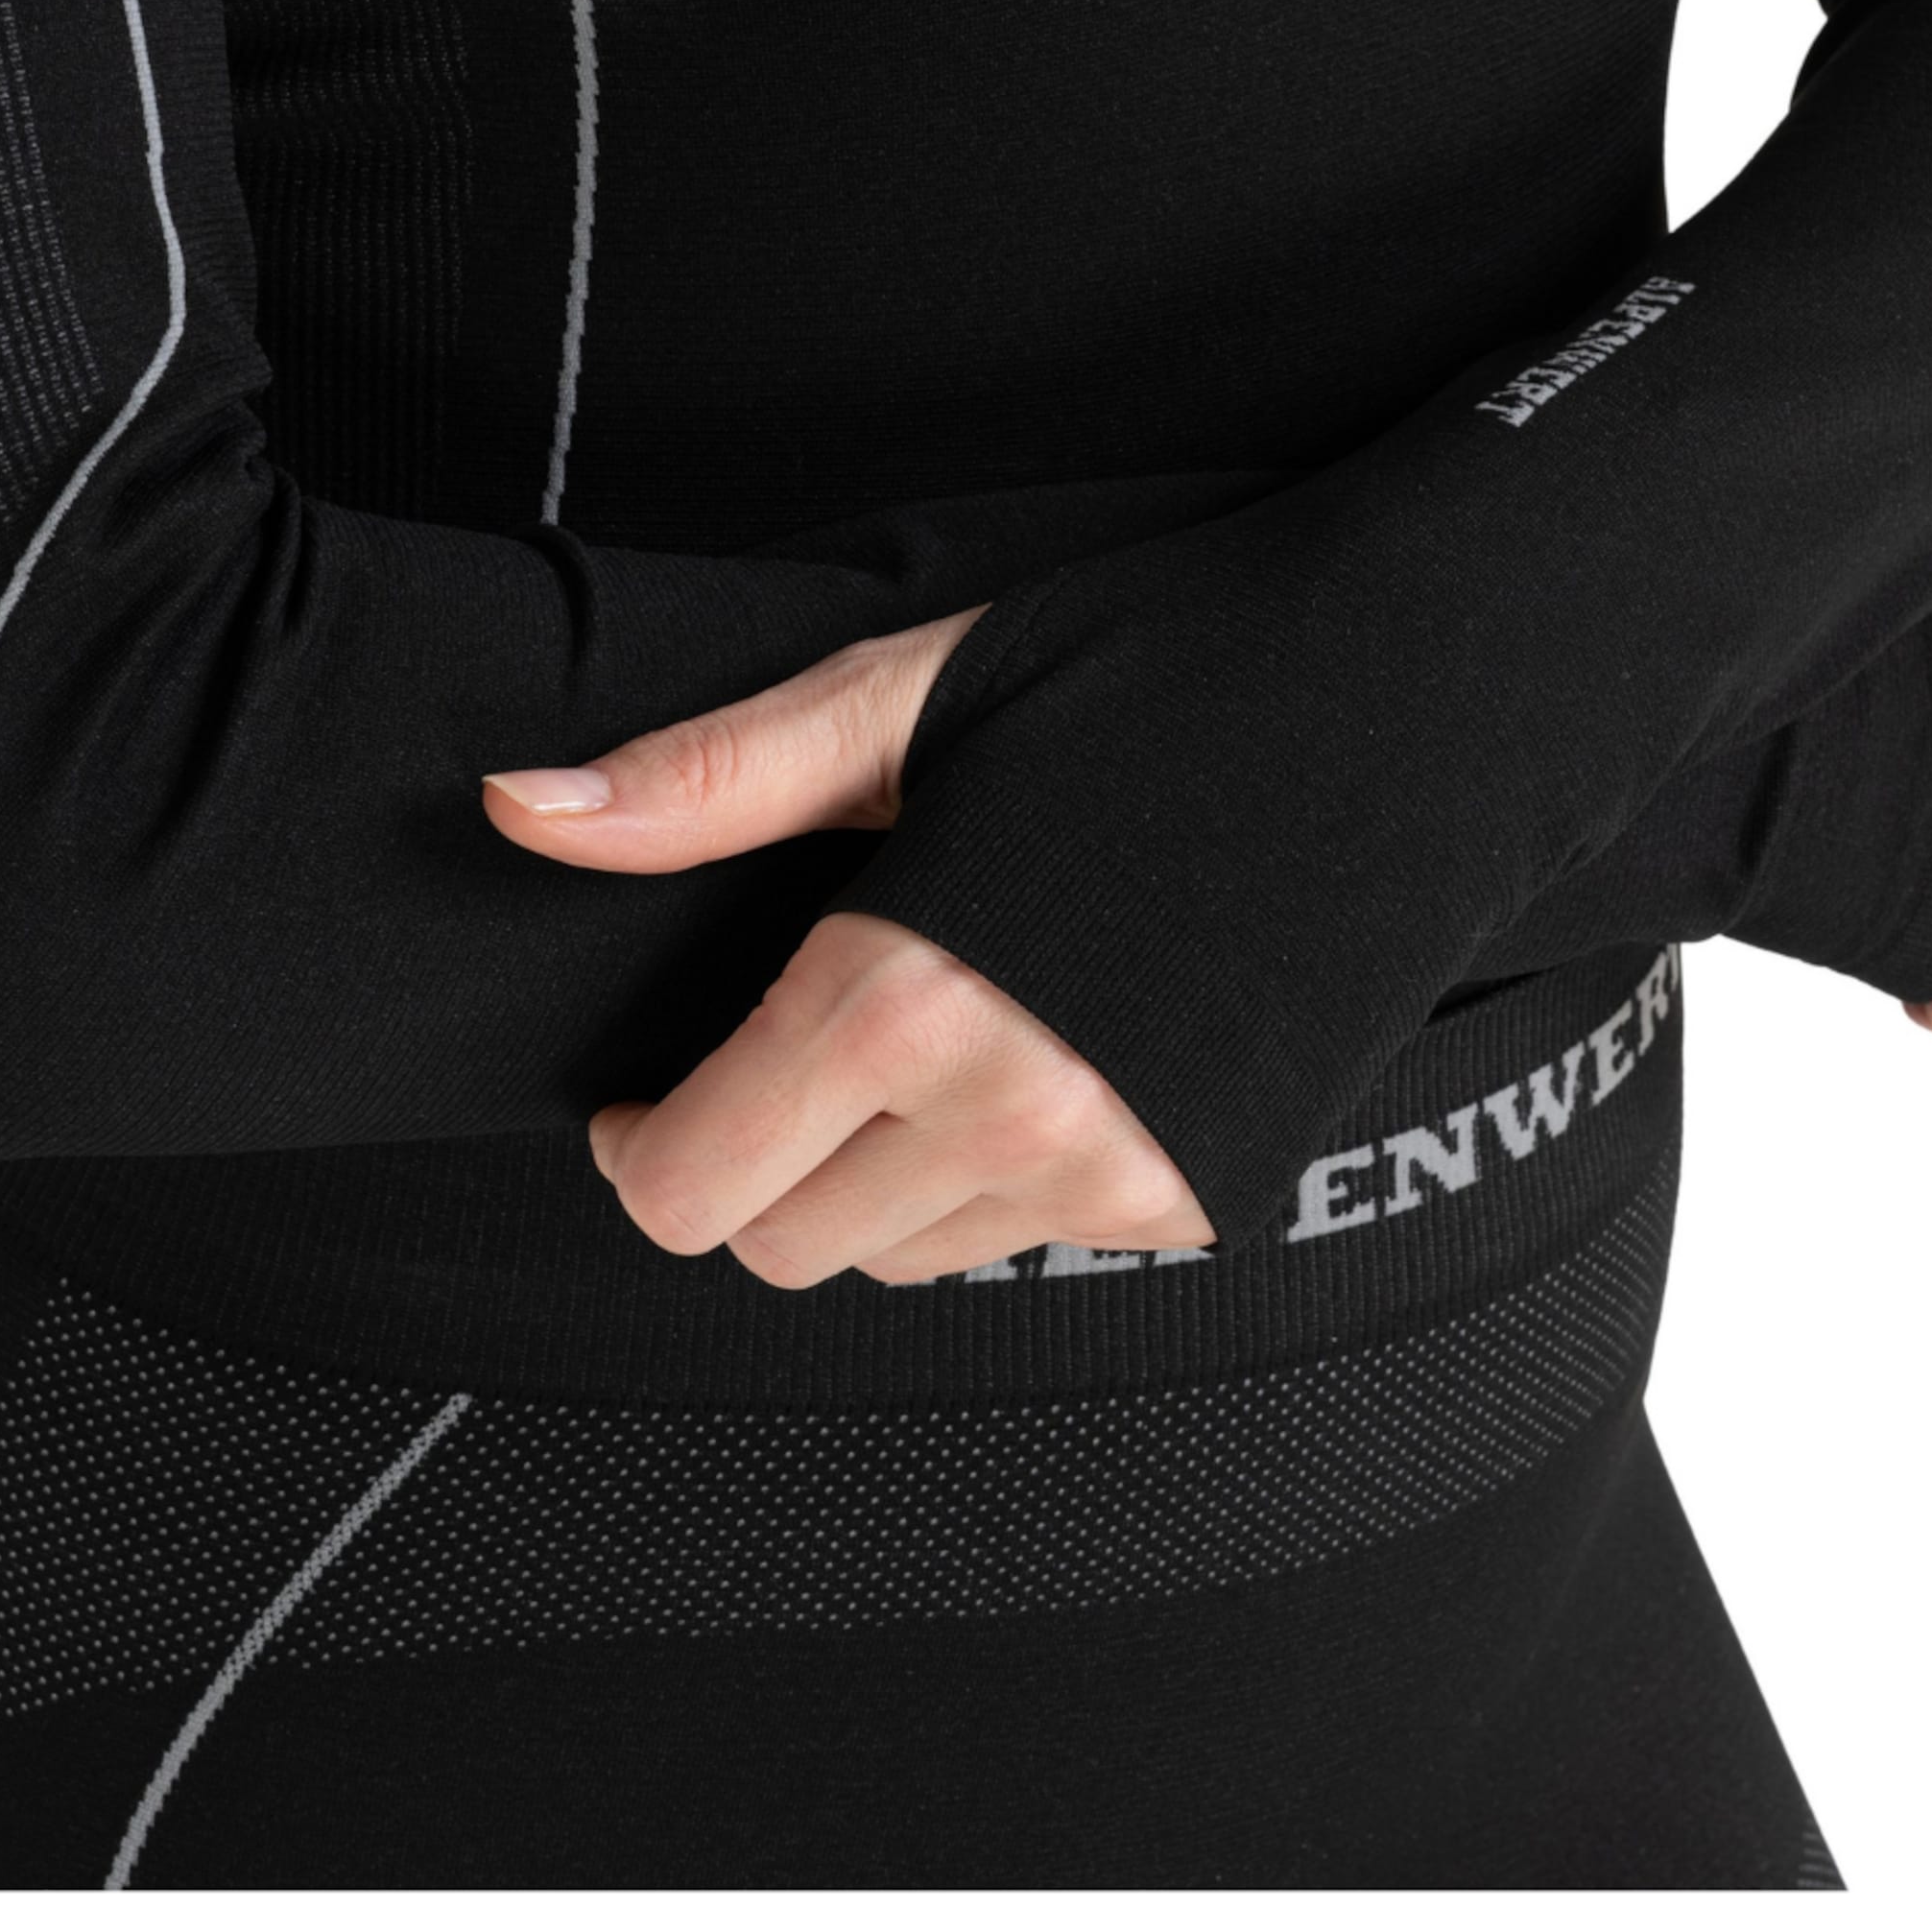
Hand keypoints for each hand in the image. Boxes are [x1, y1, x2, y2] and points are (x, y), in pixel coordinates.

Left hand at [481, 610, 1213, 1285]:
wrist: (1413, 705)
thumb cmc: (1154, 671)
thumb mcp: (908, 696)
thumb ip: (707, 782)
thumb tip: (518, 813)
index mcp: (905, 999)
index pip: (682, 1193)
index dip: (636, 1148)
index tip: (649, 1094)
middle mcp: (1011, 1118)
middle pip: (779, 1249)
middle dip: (751, 1165)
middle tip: (786, 1054)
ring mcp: (1116, 1175)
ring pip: (898, 1260)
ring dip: (870, 1179)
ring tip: (926, 1035)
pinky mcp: (1198, 1198)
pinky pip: (1022, 1238)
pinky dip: (991, 1175)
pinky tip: (1038, 1046)